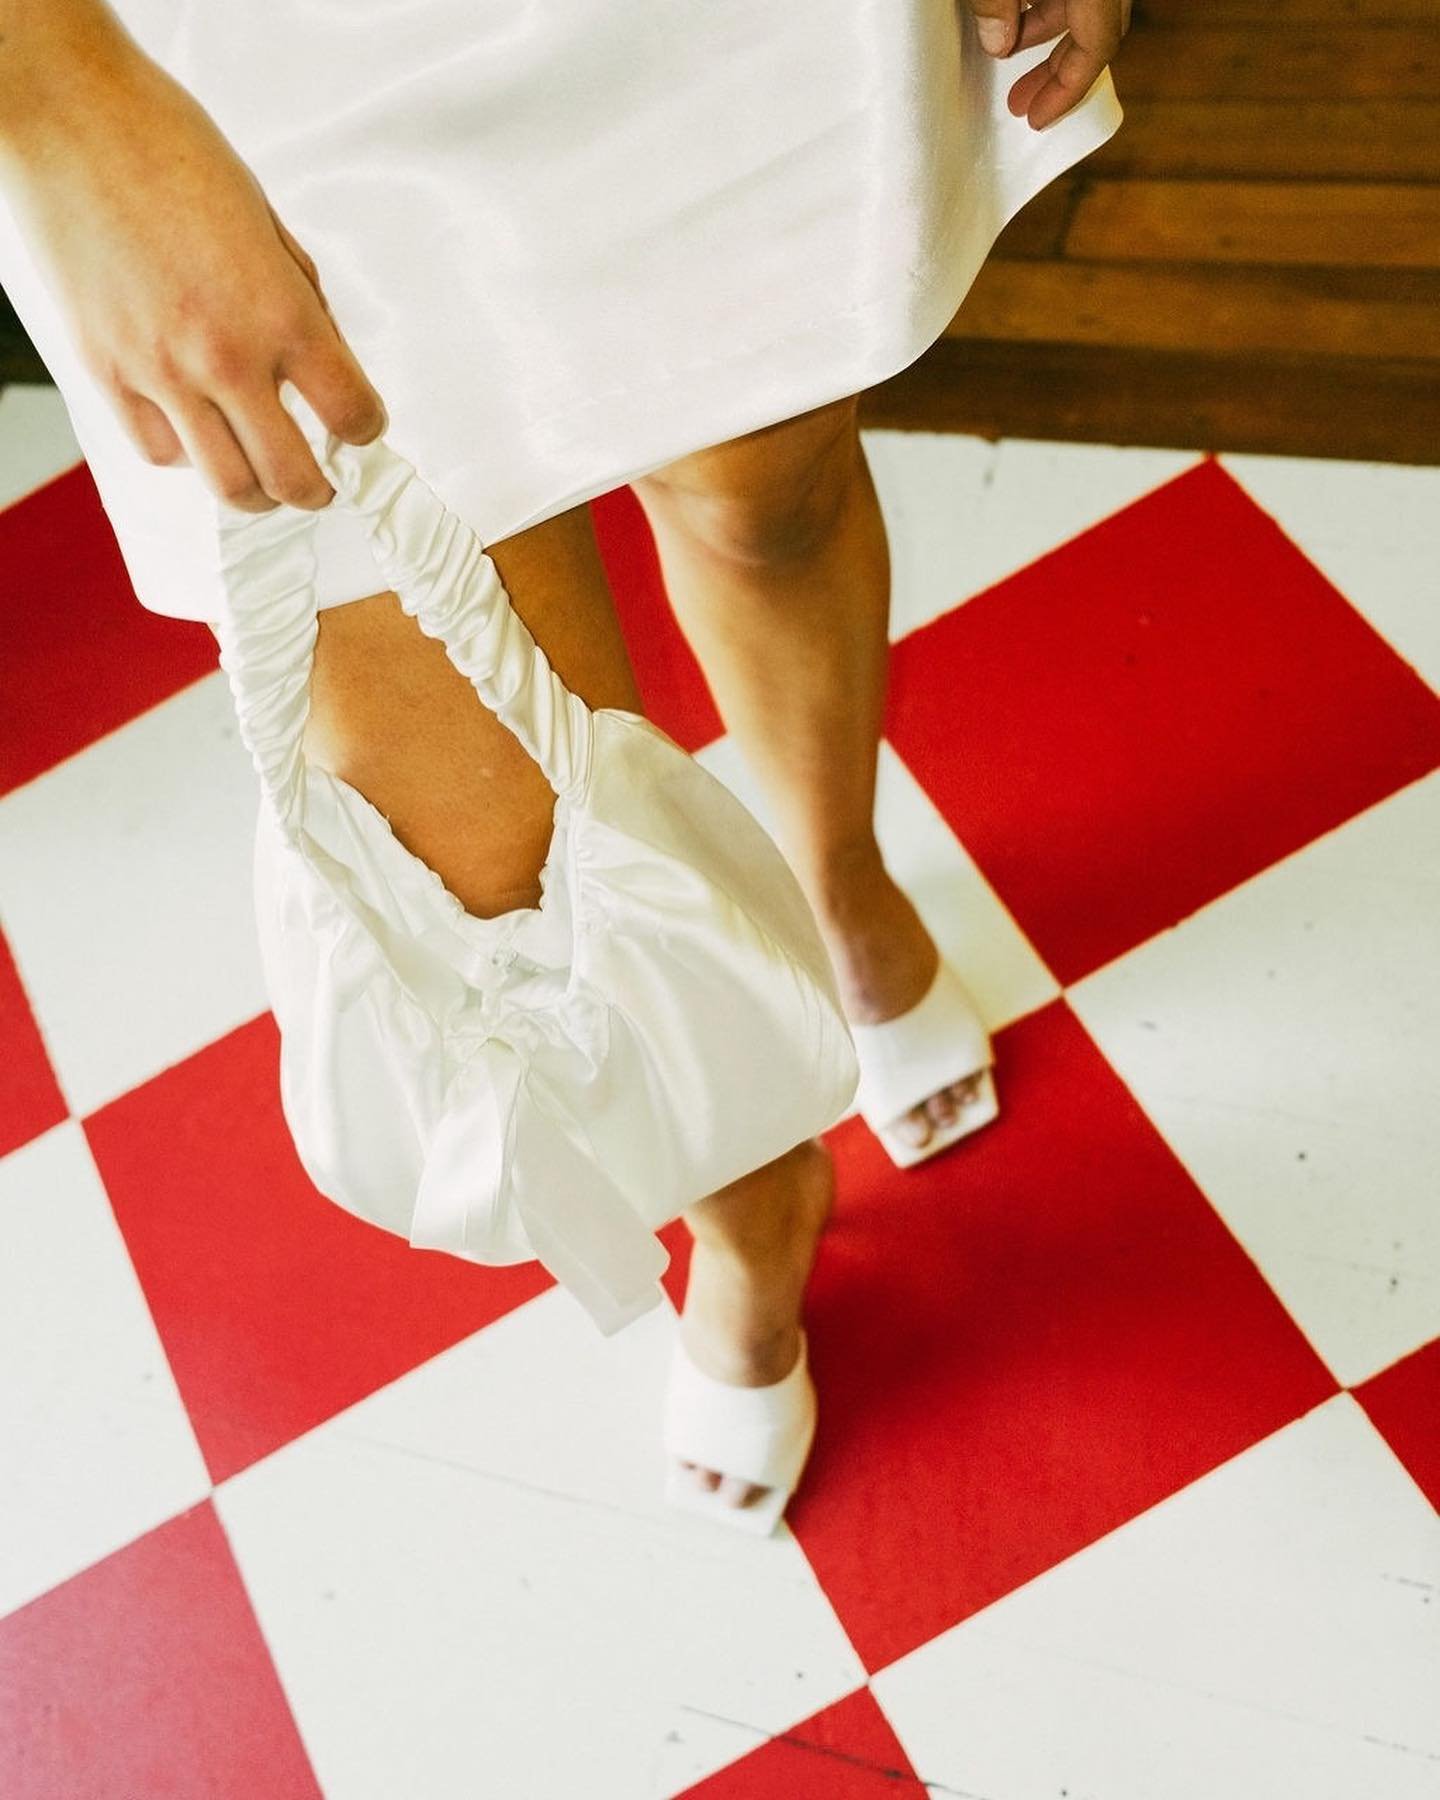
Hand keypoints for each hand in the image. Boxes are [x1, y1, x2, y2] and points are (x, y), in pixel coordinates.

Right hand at [0, 35, 386, 510]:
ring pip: (227, 484)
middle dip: (317, 489)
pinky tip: (194, 431)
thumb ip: (301, 299)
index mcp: (281, 314)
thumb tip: (325, 354)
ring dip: (255, 491)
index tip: (362, 427)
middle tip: (321, 482)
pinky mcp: (108, 372)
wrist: (73, 117)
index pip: (352, 413)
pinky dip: (184, 454)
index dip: (367, 428)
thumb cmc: (168, 149)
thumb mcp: (269, 224)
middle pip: (292, 477)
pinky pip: (158, 451)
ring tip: (262, 476)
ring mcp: (162, 372)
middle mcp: (226, 356)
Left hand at [968, 0, 1132, 131]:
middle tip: (1020, 102)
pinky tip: (1015, 13)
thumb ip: (994, 2)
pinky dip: (1047, 1)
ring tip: (1006, 52)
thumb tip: (997, 43)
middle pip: (1098, 29)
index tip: (1036, 120)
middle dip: (1057, 69)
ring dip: (1048, 31)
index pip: (1098, 47)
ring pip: (1087, 5)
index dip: (1069, 90)